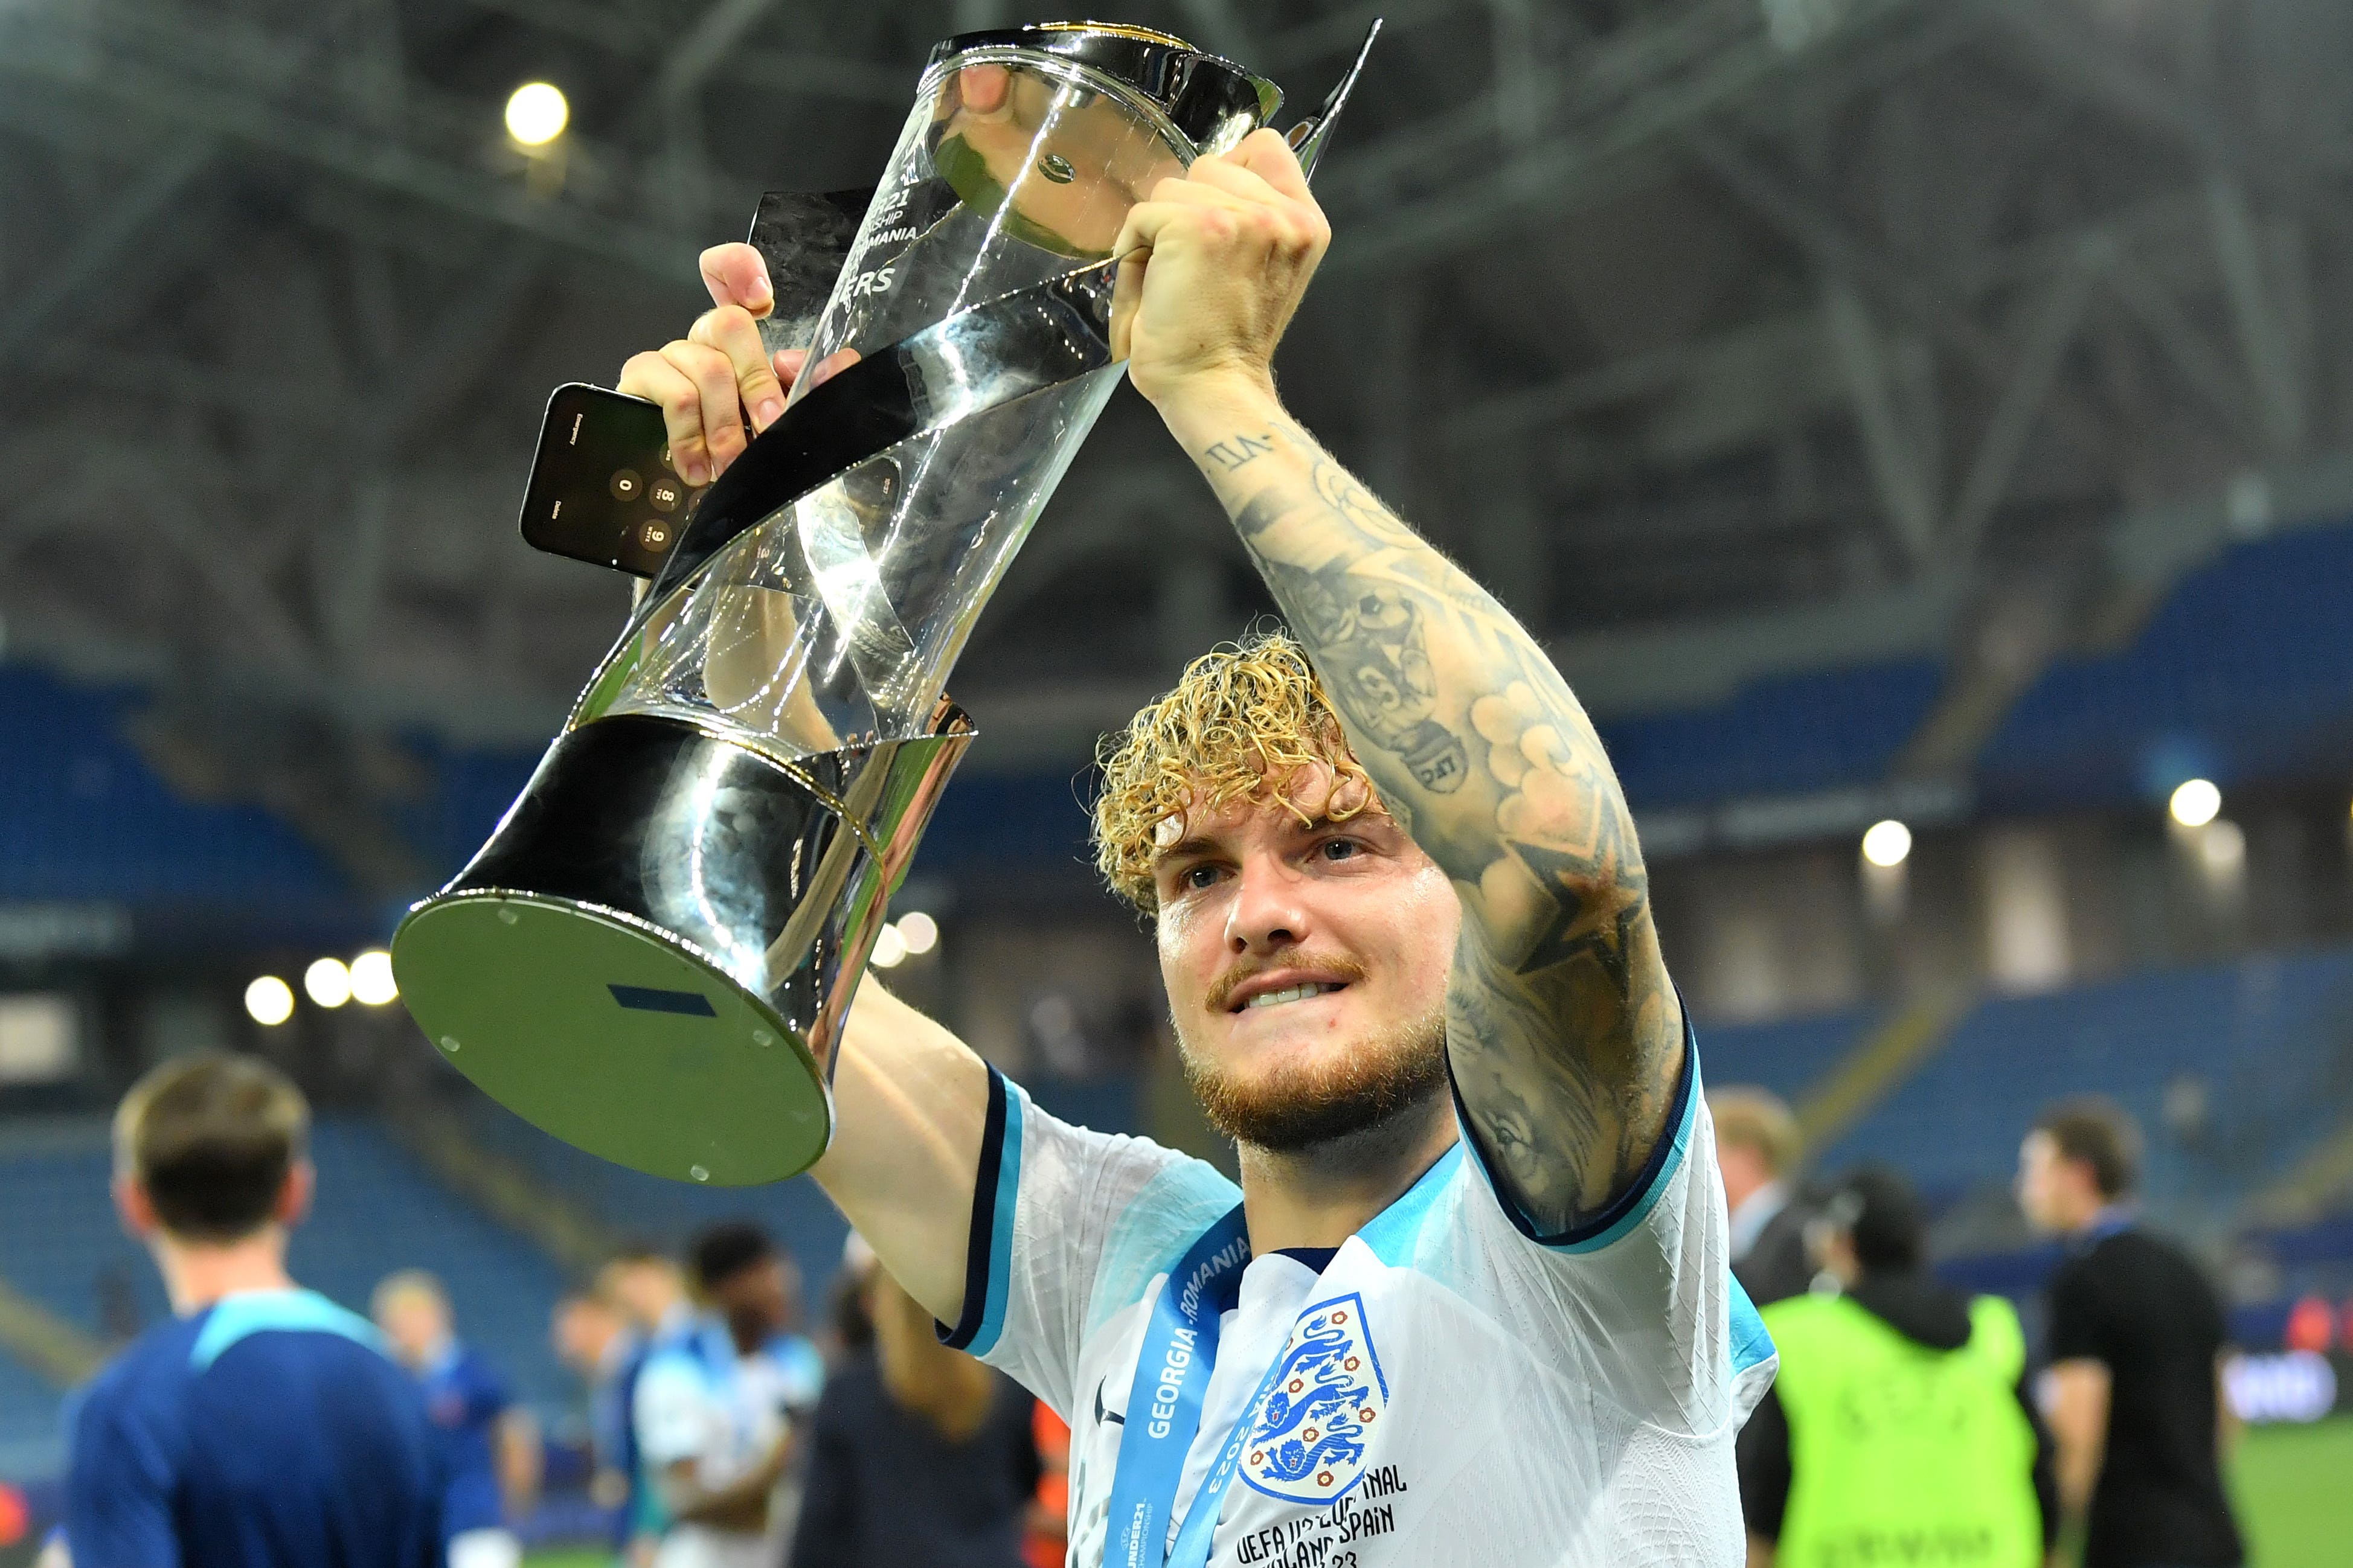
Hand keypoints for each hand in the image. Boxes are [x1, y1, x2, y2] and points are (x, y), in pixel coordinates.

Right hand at [616, 243, 853, 483]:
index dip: (738, 268)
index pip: (727, 273)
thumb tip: (832, 365)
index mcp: (739, 339)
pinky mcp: (642, 380)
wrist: (700, 485)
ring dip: (726, 425)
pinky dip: (693, 437)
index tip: (763, 298)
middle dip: (757, 384)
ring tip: (732, 465)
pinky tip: (699, 468)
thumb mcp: (789, 419)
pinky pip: (676, 396)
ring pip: (708, 368)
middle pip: (731, 323)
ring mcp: (670, 356)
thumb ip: (818, 389)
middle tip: (768, 430)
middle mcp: (703, 338)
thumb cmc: (746, 449)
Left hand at [1109, 128, 1329, 411]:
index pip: (1267, 148)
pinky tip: (1152, 287)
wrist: (1213, 389)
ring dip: (1158, 231)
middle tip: (1189, 268)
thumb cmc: (1225, 344)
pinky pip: (1143, 214)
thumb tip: (1196, 183)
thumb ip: (1247, 220)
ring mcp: (1245, 217)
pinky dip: (1133, 250)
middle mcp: (1284, 214)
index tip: (1212, 220)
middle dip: (1187, 209)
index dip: (1228, 173)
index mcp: (1306, 224)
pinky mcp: (1200, 226)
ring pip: (1172, 187)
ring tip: (1171, 280)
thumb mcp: (1261, 270)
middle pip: (1210, 165)